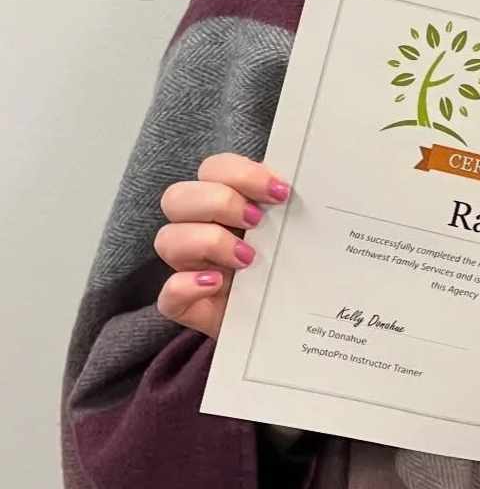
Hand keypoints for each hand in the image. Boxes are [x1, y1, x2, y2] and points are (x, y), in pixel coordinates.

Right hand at [155, 153, 290, 339]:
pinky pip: (167, 296)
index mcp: (225, 202)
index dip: (242, 174)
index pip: (213, 168)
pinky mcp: (188, 307)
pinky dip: (187, 286)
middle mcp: (199, 229)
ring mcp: (189, 269)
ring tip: (249, 258)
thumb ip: (292, 206)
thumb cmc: (291, 267)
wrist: (291, 319)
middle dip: (219, 202)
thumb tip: (304, 186)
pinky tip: (217, 284)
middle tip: (258, 220)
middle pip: (177, 197)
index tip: (281, 193)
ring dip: (208, 242)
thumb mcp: (295, 232)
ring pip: (167, 240)